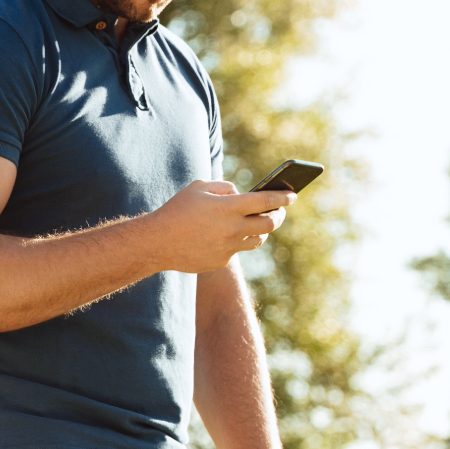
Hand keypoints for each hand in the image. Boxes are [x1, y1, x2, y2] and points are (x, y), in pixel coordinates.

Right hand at [144, 180, 296, 273]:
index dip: (283, 197)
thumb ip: (224, 187)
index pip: (266, 201)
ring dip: (261, 231)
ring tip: (258, 223)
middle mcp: (232, 229)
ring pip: (257, 240)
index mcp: (228, 207)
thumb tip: (241, 194)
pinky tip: (226, 236)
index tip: (292, 195)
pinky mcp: (221, 261)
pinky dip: (235, 241)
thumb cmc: (177, 210)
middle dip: (279, 215)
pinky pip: (236, 250)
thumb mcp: (198, 187)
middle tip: (280, 211)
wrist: (157, 243)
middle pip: (270, 224)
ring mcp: (228, 248)